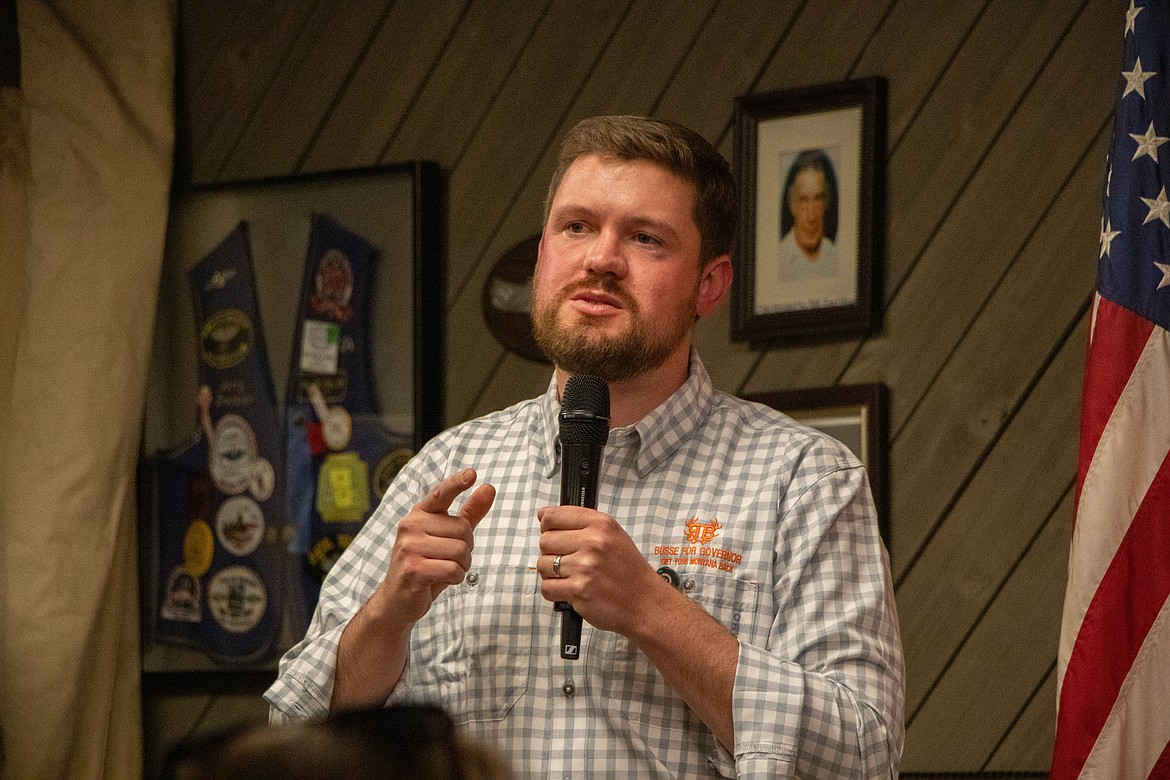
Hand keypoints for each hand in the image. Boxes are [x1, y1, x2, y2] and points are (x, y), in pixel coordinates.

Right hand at [370, 469, 495, 627]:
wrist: (397, 600)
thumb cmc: (427, 565)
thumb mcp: (448, 538)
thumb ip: (469, 514)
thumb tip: (489, 487)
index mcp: (419, 513)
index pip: (441, 494)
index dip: (457, 483)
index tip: (472, 474)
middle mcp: (410, 525)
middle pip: (463, 530)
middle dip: (466, 549)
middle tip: (449, 560)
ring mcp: (408, 546)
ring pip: (460, 551)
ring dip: (462, 566)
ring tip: (445, 570)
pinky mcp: (412, 569)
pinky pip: (453, 570)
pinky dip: (456, 578)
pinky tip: (441, 580)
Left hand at [536, 505, 662, 635]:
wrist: (645, 602)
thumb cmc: (628, 571)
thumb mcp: (613, 535)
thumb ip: (582, 523)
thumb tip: (544, 516)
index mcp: (600, 524)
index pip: (553, 516)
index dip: (546, 525)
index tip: (550, 532)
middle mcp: (593, 542)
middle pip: (545, 541)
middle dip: (551, 552)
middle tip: (567, 560)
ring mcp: (585, 567)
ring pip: (543, 565)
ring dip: (551, 573)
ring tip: (570, 576)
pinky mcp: (579, 590)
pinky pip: (547, 588)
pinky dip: (554, 591)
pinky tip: (570, 589)